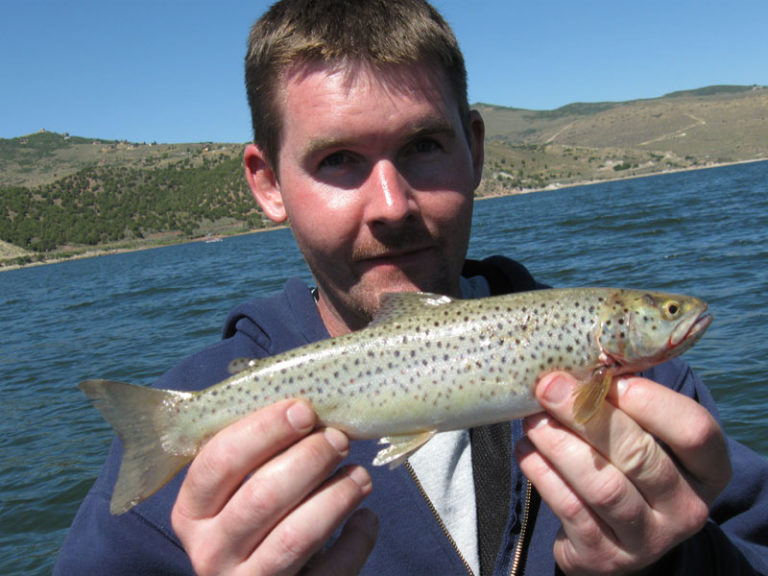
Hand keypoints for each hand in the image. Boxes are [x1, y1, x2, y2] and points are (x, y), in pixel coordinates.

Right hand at [171, 399, 377, 575]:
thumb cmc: (257, 522)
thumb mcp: (238, 491)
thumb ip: (256, 451)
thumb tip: (304, 402)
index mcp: (192, 513)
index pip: (219, 461)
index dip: (264, 430)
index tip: (303, 409)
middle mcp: (211, 553)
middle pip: (262, 497)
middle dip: (309, 459)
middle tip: (339, 439)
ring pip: (296, 536)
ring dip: (336, 496)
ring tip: (360, 475)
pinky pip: (331, 571)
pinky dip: (357, 539)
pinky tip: (366, 517)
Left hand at [516, 372, 730, 574]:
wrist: (619, 534)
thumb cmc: (631, 463)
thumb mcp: (646, 437)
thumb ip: (627, 404)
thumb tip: (579, 365)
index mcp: (708, 470)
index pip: (695, 430)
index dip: (650, 400)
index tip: (605, 376)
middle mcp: (685, 508)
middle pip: (639, 456)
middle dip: (586, 415)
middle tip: (548, 386)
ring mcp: (648, 539)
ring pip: (602, 486)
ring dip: (559, 444)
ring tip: (532, 418)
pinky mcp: (605, 557)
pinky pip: (571, 510)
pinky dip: (543, 474)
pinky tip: (527, 450)